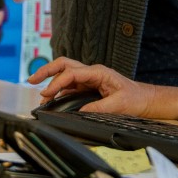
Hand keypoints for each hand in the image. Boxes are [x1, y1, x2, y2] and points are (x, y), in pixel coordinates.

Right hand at [28, 56, 160, 116]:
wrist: (146, 100)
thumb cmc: (135, 99)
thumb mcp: (118, 105)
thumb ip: (98, 108)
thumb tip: (79, 112)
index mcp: (98, 72)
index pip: (71, 73)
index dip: (57, 83)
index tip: (46, 94)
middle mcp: (92, 73)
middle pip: (64, 65)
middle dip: (46, 70)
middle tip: (31, 80)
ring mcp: (89, 79)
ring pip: (65, 74)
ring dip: (51, 81)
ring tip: (39, 93)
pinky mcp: (89, 88)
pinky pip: (70, 86)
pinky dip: (59, 91)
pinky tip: (52, 100)